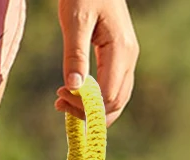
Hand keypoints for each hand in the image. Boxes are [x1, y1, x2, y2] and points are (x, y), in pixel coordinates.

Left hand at [55, 0, 138, 125]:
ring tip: (64, 102)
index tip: (60, 95)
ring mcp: (128, 59)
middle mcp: (129, 58)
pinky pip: (113, 87)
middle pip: (116, 103)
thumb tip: (73, 87)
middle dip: (88, 111)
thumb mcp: (74, 18)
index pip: (108, 94)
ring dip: (92, 108)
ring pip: (117, 99)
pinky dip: (97, 98)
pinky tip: (76, 93)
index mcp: (121, 50)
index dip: (85, 104)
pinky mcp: (121, 57)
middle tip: (59, 105)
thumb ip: (75, 53)